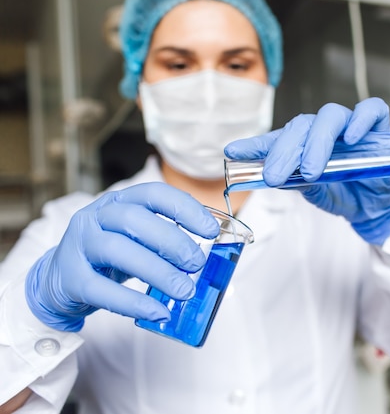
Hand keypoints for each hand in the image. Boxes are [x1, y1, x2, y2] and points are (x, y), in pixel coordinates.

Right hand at [25, 182, 218, 331]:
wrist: (60, 278)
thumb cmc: (110, 255)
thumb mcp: (136, 237)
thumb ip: (165, 239)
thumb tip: (207, 255)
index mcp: (119, 201)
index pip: (154, 194)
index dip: (186, 209)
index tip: (212, 231)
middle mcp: (96, 216)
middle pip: (135, 220)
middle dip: (173, 242)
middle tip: (197, 264)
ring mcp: (80, 245)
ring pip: (118, 251)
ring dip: (158, 271)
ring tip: (184, 291)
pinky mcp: (71, 279)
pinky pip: (102, 290)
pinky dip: (134, 303)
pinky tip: (158, 312)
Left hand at [225, 97, 389, 244]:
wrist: (377, 209)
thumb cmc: (345, 195)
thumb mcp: (316, 194)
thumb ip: (298, 182)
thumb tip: (273, 175)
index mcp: (304, 145)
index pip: (277, 138)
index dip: (255, 144)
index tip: (232, 152)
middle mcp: (324, 131)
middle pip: (301, 126)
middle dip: (284, 151)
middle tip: (274, 176)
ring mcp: (351, 126)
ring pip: (330, 116)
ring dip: (317, 142)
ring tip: (311, 170)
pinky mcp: (378, 128)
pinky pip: (371, 111)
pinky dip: (361, 119)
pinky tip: (352, 137)